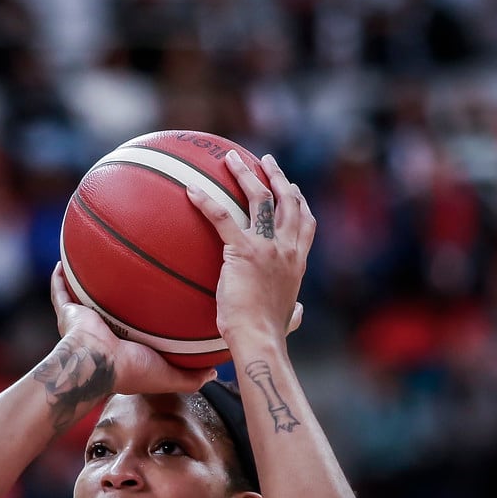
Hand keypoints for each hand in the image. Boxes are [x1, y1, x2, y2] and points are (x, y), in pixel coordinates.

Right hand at [48, 265, 209, 395]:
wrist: (97, 363)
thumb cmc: (130, 370)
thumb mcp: (168, 376)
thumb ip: (191, 377)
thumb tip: (213, 372)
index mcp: (126, 346)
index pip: (137, 327)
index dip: (146, 314)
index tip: (160, 298)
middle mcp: (104, 332)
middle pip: (113, 307)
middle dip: (121, 293)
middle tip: (134, 271)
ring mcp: (85, 322)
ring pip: (86, 296)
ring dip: (91, 281)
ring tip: (99, 259)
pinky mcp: (69, 313)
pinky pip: (61, 292)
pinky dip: (59, 278)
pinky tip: (62, 261)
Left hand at [187, 150, 312, 348]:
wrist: (260, 339)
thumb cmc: (269, 335)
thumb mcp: (288, 318)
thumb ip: (294, 311)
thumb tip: (298, 313)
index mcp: (297, 262)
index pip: (305, 223)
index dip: (300, 202)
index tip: (293, 189)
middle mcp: (287, 249)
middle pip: (287, 202)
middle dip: (278, 177)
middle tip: (267, 161)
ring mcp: (267, 248)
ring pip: (260, 198)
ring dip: (246, 174)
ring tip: (232, 158)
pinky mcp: (243, 251)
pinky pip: (222, 217)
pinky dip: (206, 201)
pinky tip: (191, 190)